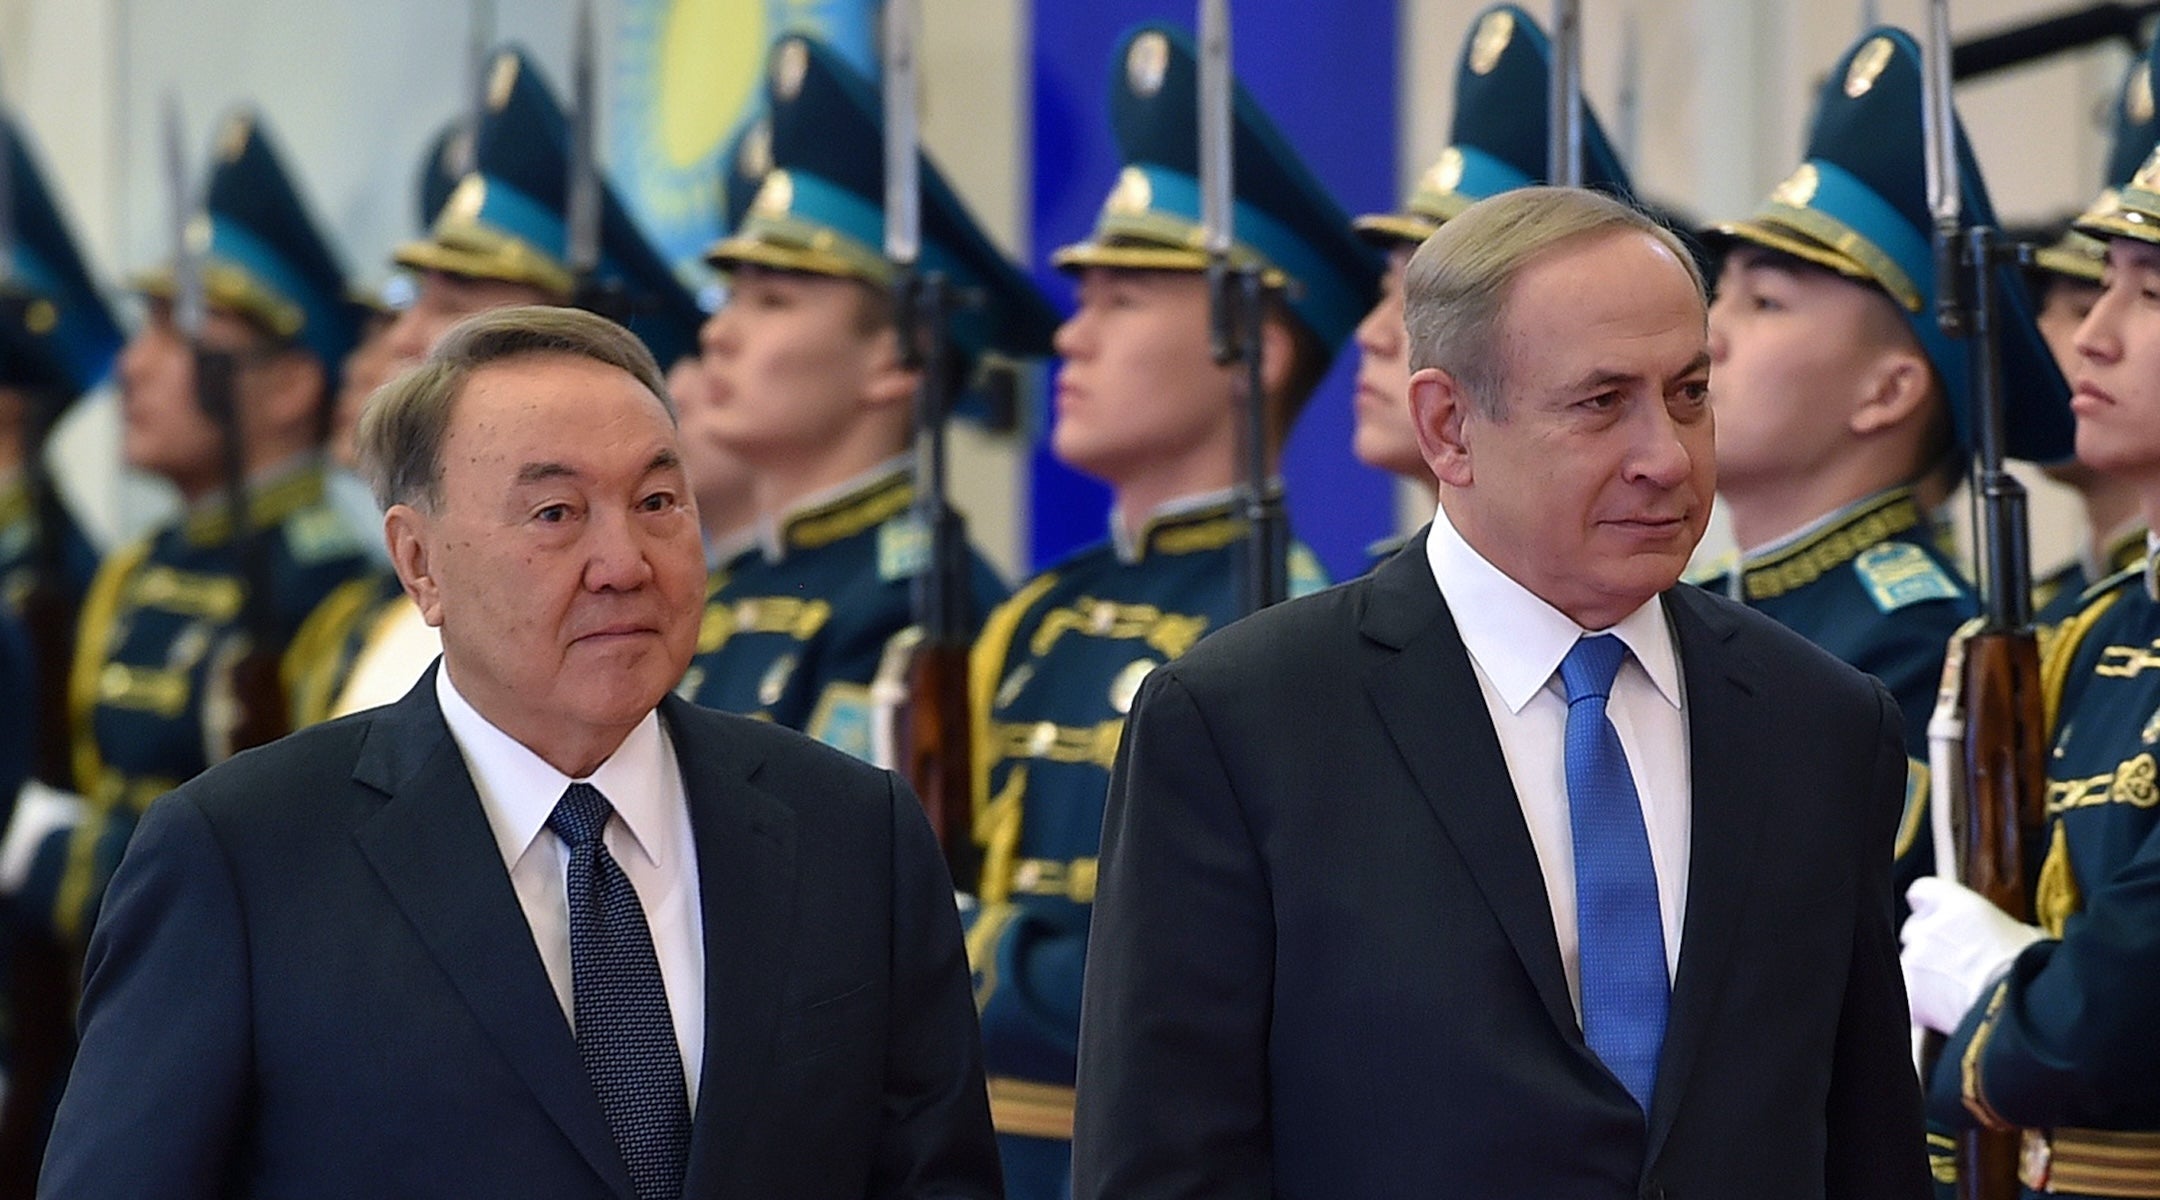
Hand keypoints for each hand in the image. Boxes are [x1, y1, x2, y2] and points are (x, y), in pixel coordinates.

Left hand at [1900, 876, 2043, 1033]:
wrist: (2023, 1006)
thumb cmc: (2034, 970)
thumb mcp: (2026, 935)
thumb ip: (1996, 928)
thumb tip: (2004, 937)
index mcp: (1957, 905)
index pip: (1923, 891)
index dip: (1929, 907)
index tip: (1937, 918)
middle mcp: (1929, 926)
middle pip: (1915, 931)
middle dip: (1931, 947)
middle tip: (1956, 966)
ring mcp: (1915, 959)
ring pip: (1910, 965)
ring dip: (1927, 977)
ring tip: (1958, 995)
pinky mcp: (1911, 992)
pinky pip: (1910, 996)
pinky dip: (1923, 1006)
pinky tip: (1947, 1014)